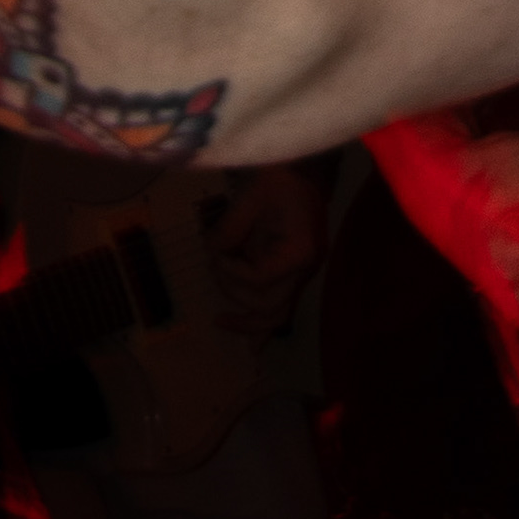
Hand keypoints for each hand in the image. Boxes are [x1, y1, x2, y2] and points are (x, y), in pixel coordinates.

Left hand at [194, 161, 329, 341]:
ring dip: (249, 324)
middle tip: (216, 272)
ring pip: (279, 315)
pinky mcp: (297, 274)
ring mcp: (305, 274)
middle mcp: (307, 268)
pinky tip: (254, 346)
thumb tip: (212, 255)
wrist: (305, 172)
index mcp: (300, 249)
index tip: (217, 253)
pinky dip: (266, 327)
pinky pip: (283, 307)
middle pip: (270, 305)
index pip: (261, 279)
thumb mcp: (250, 197)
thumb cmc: (280, 179)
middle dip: (235, 294)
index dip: (232, 272)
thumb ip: (228, 231)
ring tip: (222, 322)